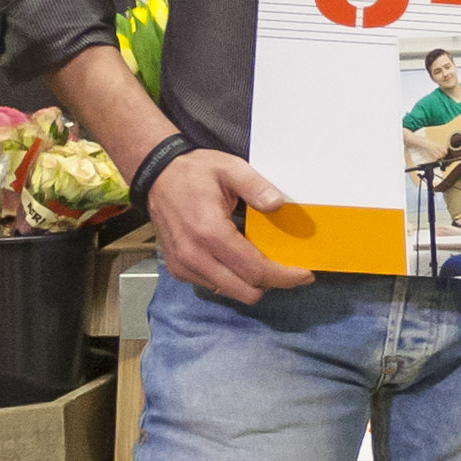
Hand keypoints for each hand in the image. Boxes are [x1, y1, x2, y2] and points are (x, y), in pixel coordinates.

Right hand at [148, 144, 310, 305]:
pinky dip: (231, 278)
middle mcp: (194, 256)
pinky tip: (237, 258)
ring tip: (262, 261)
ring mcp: (184, 266)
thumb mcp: (230, 167)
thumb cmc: (194, 171)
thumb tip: (278, 204)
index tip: (305, 274)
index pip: (255, 270)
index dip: (284, 276)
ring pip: (230, 292)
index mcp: (210, 232)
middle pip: (245, 291)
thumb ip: (256, 186)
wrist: (156, 176)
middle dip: (272, 284)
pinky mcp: (179, 270)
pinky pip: (214, 285)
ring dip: (251, 282)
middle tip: (288, 269)